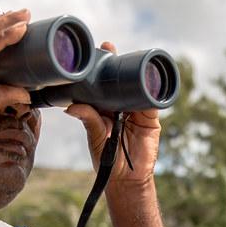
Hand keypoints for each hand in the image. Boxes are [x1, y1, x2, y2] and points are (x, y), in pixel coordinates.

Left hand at [64, 41, 161, 185]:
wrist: (126, 178)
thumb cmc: (107, 159)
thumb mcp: (96, 137)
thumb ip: (89, 120)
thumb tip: (71, 107)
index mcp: (105, 107)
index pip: (103, 83)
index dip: (101, 66)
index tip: (98, 51)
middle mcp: (121, 105)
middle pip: (121, 80)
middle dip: (118, 63)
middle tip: (109, 48)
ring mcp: (137, 111)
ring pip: (137, 87)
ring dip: (136, 73)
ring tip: (130, 59)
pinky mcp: (151, 119)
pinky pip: (153, 101)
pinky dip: (153, 91)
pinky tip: (150, 79)